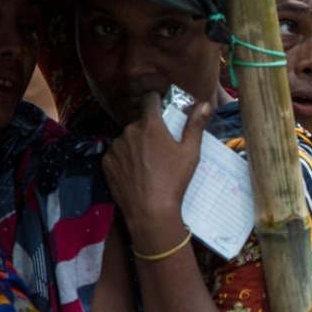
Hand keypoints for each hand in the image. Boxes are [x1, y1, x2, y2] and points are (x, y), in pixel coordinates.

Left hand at [102, 93, 209, 241]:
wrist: (150, 211)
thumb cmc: (174, 180)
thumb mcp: (190, 152)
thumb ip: (195, 125)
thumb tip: (205, 104)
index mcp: (150, 125)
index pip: (150, 99)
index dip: (156, 101)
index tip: (161, 107)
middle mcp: (129, 131)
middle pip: (139, 123)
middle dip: (148, 130)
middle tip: (160, 149)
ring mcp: (115, 147)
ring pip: (127, 139)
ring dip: (135, 145)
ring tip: (147, 164)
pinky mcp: (106, 162)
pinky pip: (116, 154)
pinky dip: (124, 159)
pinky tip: (135, 173)